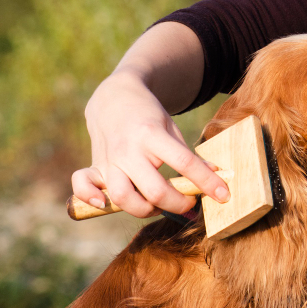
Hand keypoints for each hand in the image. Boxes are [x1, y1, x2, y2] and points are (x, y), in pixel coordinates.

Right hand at [70, 70, 229, 217]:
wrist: (114, 98)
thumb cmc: (149, 117)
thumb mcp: (171, 129)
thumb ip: (187, 155)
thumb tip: (214, 178)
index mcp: (152, 135)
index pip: (184, 163)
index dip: (207, 182)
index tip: (224, 195)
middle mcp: (129, 149)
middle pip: (154, 189)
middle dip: (177, 204)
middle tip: (189, 204)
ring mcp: (109, 159)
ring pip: (122, 196)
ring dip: (144, 209)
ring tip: (158, 206)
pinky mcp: (94, 165)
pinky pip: (81, 184)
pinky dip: (90, 197)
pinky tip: (104, 205)